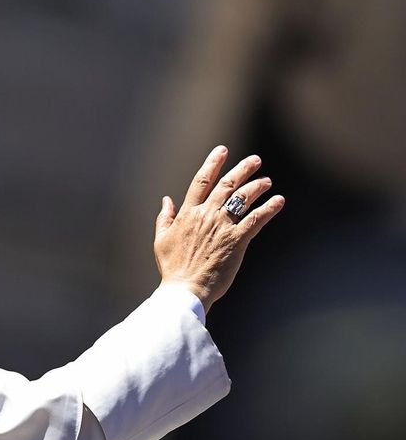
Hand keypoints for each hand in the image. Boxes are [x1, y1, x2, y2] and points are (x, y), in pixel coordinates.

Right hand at [153, 146, 284, 312]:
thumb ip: (165, 217)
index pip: (201, 181)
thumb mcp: (161, 240)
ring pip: (243, 198)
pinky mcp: (237, 241)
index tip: (222, 150)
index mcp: (187, 214)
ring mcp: (222, 227)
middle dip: (242, 169)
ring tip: (266, 180)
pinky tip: (278, 201)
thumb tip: (166, 199)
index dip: (213, 163)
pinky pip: (256, 219)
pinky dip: (269, 208)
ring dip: (257, 186)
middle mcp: (206, 215)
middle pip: (227, 185)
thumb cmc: (171, 268)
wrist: (184, 289)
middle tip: (255, 160)